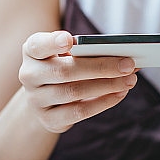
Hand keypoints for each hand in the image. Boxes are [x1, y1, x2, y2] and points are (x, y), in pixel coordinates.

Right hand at [19, 31, 137, 132]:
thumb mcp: (67, 54)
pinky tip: (120, 94)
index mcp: (32, 51)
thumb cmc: (63, 67)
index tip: (69, 40)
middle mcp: (29, 75)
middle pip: (65, 72)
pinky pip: (79, 112)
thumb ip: (88, 50)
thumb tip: (125, 57)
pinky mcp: (48, 119)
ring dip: (107, 86)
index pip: (38, 45)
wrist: (44, 99)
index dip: (52, 42)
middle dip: (101, 67)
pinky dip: (103, 102)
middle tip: (128, 64)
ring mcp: (36, 100)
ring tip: (130, 80)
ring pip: (74, 92)